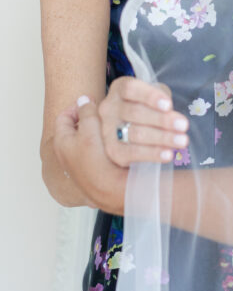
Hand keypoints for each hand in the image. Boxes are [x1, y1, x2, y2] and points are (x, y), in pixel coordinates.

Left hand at [54, 98, 126, 213]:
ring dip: (96, 131)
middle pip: (74, 128)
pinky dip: (101, 143)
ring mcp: (78, 164)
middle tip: (102, 114)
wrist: (110, 190)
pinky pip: (94, 151)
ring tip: (110, 127)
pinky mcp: (90, 171)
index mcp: (61, 142)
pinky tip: (113, 143)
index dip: (77, 105)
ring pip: (85, 139)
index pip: (63, 116)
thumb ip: (86, 110)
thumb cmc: (97, 160)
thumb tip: (82, 100)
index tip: (92, 101)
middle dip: (88, 118)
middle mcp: (65, 154)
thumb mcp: (90, 127)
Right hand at [98, 76, 188, 165]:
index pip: (131, 89)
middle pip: (136, 112)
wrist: (126, 129)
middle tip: (184, 126)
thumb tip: (174, 116)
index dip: (150, 96)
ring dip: (162, 138)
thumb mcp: (152, 97)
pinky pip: (133, 153)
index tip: (169, 105)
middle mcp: (109, 108)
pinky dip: (152, 154)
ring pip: (136, 134)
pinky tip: (168, 154)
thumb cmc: (145, 106)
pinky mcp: (112, 150)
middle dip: (162, 120)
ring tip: (182, 141)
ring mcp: (108, 130)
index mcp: (119, 89)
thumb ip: (160, 102)